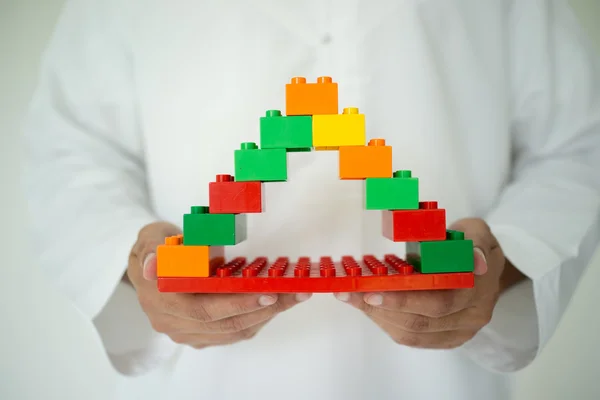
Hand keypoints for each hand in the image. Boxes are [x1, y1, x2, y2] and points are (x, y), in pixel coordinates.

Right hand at [127, 222, 310, 348]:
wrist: (150, 266)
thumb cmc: (157, 248)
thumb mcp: (152, 238)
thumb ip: (154, 249)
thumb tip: (154, 264)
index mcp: (161, 299)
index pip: (203, 308)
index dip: (237, 304)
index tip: (267, 292)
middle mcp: (173, 322)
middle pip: (225, 324)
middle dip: (264, 309)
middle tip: (293, 293)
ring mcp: (187, 332)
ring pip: (233, 331)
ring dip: (266, 315)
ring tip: (292, 296)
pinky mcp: (200, 335)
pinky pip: (233, 333)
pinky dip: (257, 319)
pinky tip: (275, 303)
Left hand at [335, 218, 510, 348]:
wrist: (485, 267)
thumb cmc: (472, 245)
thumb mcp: (477, 233)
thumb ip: (475, 243)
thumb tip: (476, 261)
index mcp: (478, 292)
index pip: (440, 302)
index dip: (404, 299)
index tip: (372, 291)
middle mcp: (469, 318)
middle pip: (420, 322)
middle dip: (380, 308)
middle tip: (349, 292)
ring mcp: (457, 332)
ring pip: (410, 333)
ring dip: (377, 316)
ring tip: (351, 296)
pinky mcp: (443, 338)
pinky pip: (409, 337)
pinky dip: (385, 321)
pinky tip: (366, 305)